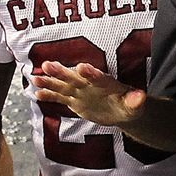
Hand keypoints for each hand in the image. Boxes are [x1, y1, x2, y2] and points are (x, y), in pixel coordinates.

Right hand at [31, 60, 145, 127]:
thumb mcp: (135, 106)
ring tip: (35, 77)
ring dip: (50, 81)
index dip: (91, 73)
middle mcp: (90, 85)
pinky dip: (49, 96)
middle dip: (62, 72)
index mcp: (105, 83)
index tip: (82, 67)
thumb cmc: (130, 106)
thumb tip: (141, 96)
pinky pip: (60, 98)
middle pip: (75, 77)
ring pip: (63, 86)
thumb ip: (136, 101)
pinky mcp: (74, 101)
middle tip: (48, 64)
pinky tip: (36, 93)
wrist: (121, 110)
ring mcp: (80, 92)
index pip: (98, 77)